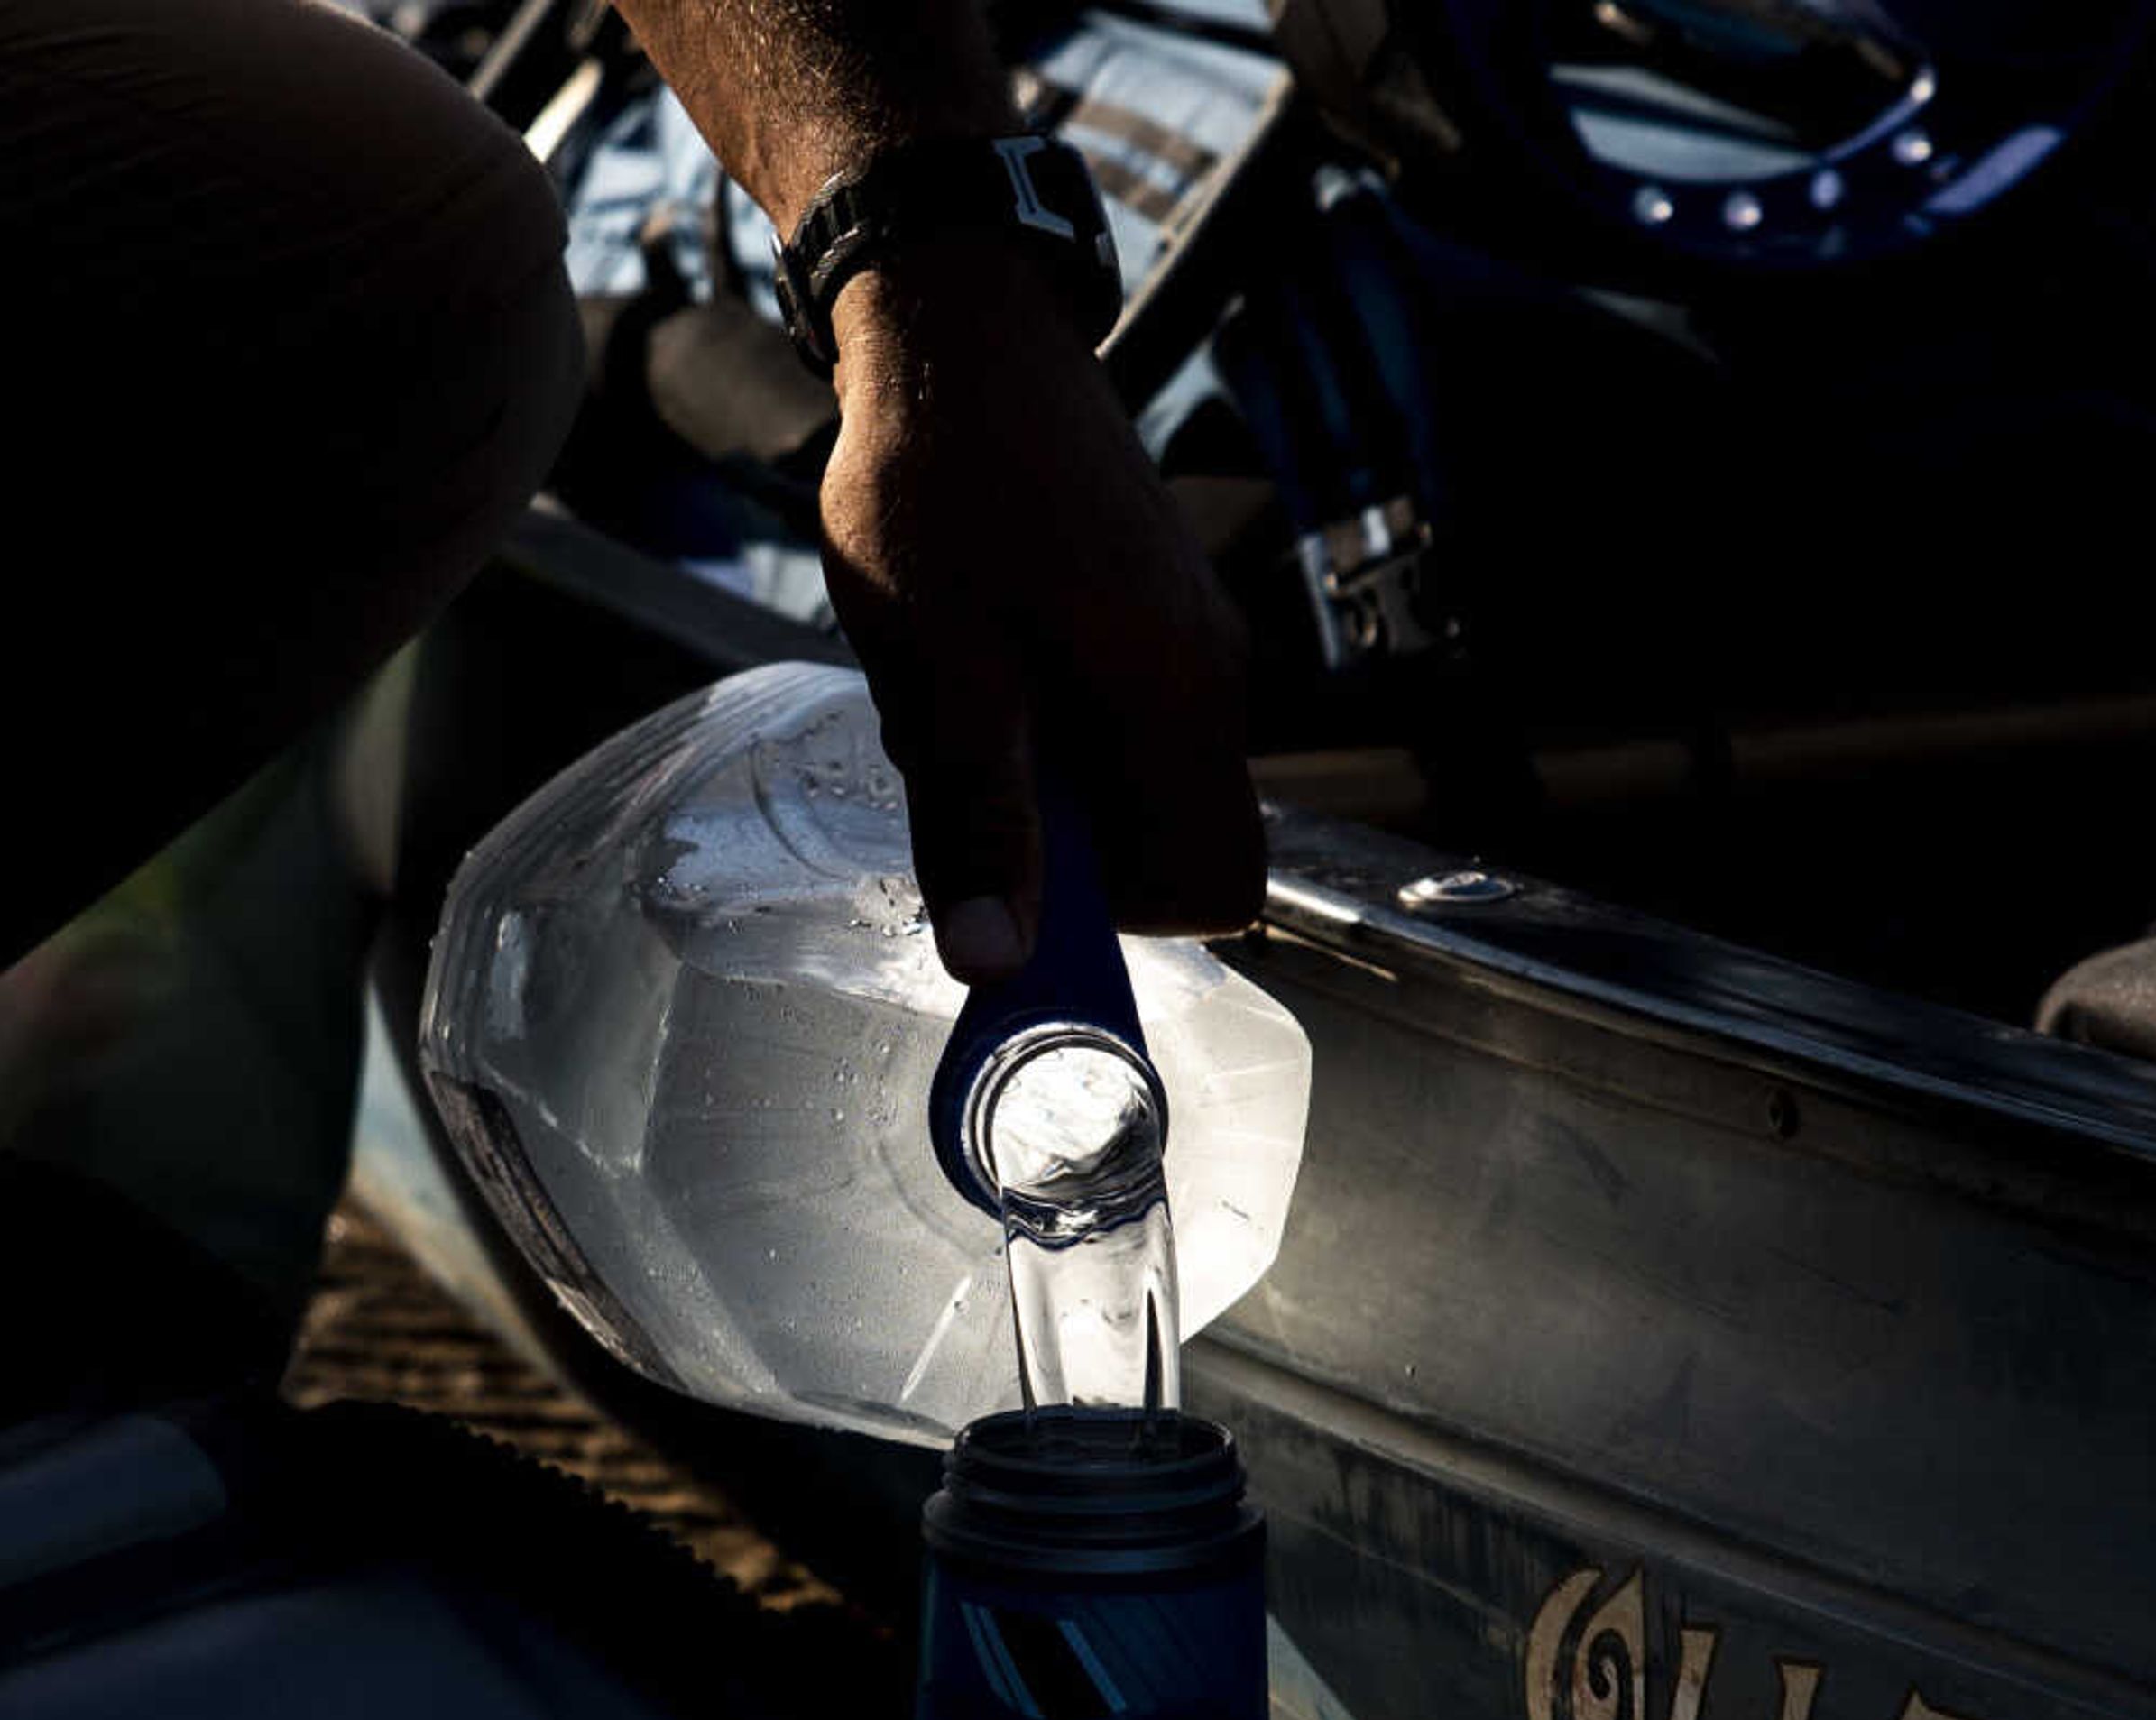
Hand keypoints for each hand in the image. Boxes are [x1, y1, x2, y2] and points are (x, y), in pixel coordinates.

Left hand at [816, 242, 1262, 982]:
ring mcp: (1189, 637)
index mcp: (1179, 696)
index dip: (1119, 917)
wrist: (956, 320)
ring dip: (1043, 778)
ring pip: (1134, 781)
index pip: (1216, 889)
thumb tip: (997, 963)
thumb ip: (979, 816)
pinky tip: (976, 649)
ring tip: (959, 688)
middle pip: (1174, 842)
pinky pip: (1117, 718)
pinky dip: (1045, 720)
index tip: (1019, 873)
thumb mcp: (939, 663)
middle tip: (963, 760)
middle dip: (1066, 844)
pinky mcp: (1153, 609)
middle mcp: (1211, 674)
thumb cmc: (941, 473)